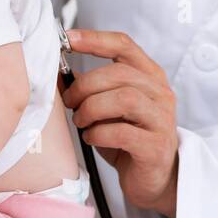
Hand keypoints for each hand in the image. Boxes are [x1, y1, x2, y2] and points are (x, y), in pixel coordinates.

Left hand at [61, 29, 179, 217]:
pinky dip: (98, 133)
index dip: (94, 39)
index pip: (123, 45)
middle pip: (119, 73)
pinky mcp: (155, 147)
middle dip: (85, 85)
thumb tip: (56, 72)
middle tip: (69, 101)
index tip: (67, 38)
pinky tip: (92, 138)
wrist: (154, 179)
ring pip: (124, 99)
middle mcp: (160, 93)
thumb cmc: (127, 140)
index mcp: (149, 76)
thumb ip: (90, 88)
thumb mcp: (107, 108)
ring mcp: (161, 120)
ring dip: (92, 108)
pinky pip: (122, 132)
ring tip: (81, 121)